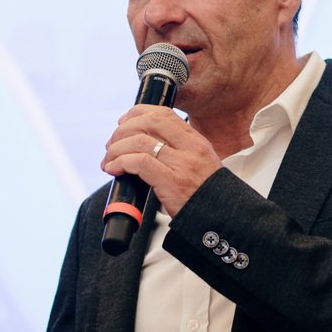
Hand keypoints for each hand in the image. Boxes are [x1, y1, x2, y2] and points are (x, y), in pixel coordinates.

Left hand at [101, 104, 222, 217]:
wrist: (223, 218)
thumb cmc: (206, 196)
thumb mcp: (200, 164)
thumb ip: (178, 152)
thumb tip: (144, 145)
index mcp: (195, 141)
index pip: (163, 113)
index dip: (137, 113)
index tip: (123, 123)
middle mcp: (190, 148)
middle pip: (148, 122)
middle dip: (122, 130)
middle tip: (111, 145)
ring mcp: (182, 164)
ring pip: (139, 141)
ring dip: (116, 149)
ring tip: (108, 161)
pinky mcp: (172, 182)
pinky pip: (139, 163)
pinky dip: (121, 162)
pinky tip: (114, 169)